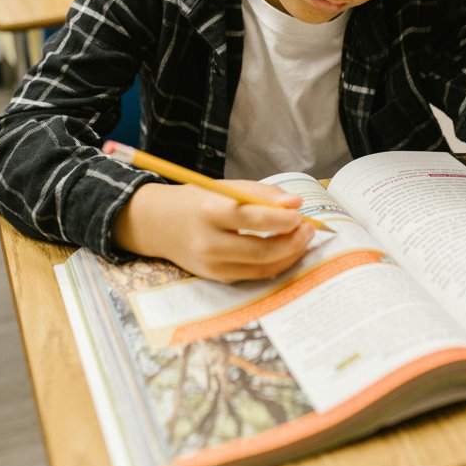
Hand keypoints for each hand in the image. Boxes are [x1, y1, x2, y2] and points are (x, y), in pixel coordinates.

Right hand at [112, 180, 314, 281]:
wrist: (156, 224)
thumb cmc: (195, 200)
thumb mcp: (225, 187)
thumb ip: (261, 194)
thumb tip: (295, 203)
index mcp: (208, 211)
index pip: (251, 218)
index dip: (280, 218)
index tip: (299, 213)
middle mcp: (208, 242)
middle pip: (260, 251)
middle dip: (292, 241)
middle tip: (309, 228)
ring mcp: (211, 265)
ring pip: (261, 268)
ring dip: (289, 255)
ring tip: (302, 238)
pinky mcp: (216, 278)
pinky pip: (253, 275)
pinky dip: (274, 264)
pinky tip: (285, 250)